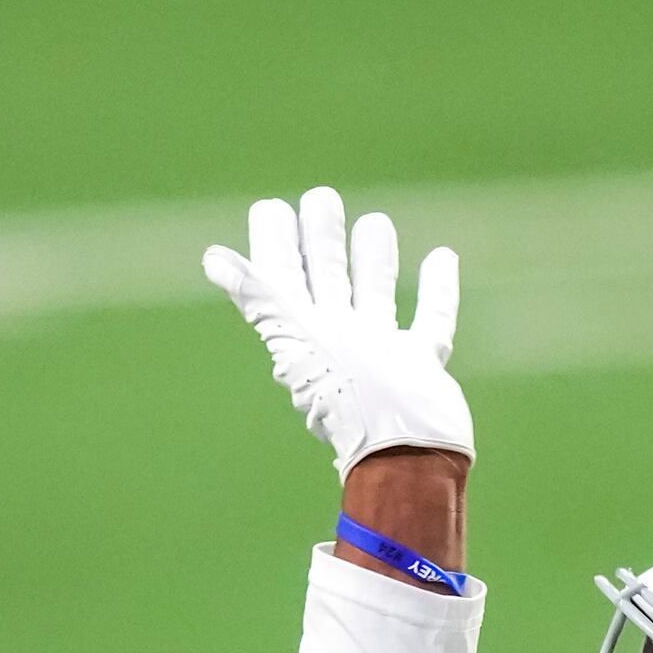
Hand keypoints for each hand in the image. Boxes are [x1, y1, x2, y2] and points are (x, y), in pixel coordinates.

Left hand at [203, 186, 469, 476]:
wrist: (404, 455)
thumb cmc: (350, 395)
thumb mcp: (299, 336)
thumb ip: (260, 295)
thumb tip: (211, 257)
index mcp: (305, 337)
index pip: (283, 281)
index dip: (275, 246)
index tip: (272, 208)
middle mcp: (339, 344)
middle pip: (327, 283)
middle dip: (322, 242)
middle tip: (321, 198)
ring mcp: (382, 358)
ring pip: (375, 299)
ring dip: (373, 263)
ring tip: (375, 221)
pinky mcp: (421, 370)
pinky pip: (429, 322)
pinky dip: (436, 291)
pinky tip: (441, 257)